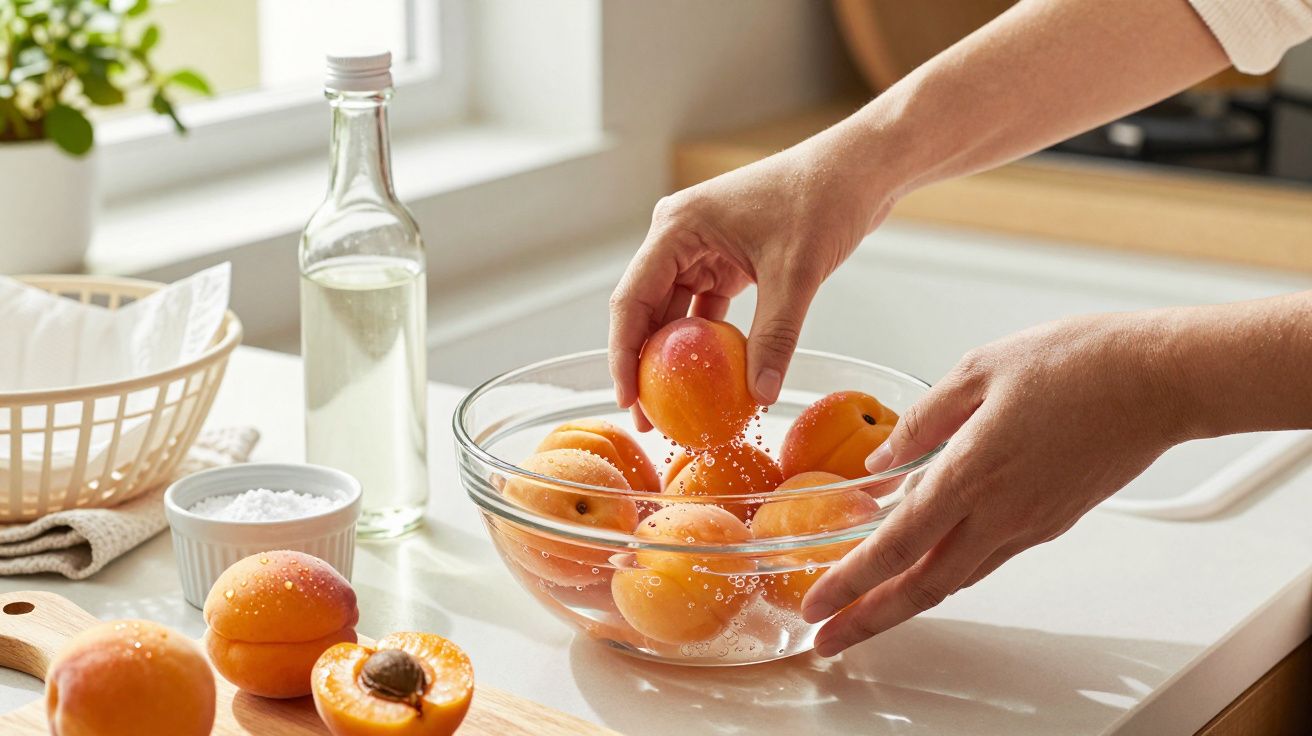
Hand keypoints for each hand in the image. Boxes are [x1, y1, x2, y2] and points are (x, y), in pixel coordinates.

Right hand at [608, 134, 891, 424]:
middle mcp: (678, 237)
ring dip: (674, 359)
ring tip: (674, 409)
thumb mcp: (795, 274)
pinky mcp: (726, 260)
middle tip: (649, 419)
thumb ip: (775, 336)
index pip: (632, 299)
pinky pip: (705, 310)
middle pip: (646, 310)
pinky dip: (708, 344)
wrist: (857, 169)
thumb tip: (761, 396)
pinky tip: (713, 381)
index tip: (628, 401)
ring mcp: (701, 248)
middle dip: (644, 365)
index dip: (623, 354)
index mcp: (677, 228)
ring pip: (674, 314)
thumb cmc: (822, 200)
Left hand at [801, 312, 1192, 655]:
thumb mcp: (980, 369)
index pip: (897, 545)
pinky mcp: (1052, 520)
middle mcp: (1001, 512)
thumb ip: (923, 420)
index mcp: (974, 473)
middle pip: (922, 586)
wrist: (1161, 379)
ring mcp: (1030, 523)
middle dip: (868, 620)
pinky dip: (945, 573)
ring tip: (865, 615)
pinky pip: (986, 558)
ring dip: (905, 604)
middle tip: (827, 642)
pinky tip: (924, 568)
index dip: (851, 582)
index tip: (815, 606)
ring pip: (955, 579)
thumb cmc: (1078, 362)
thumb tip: (882, 460)